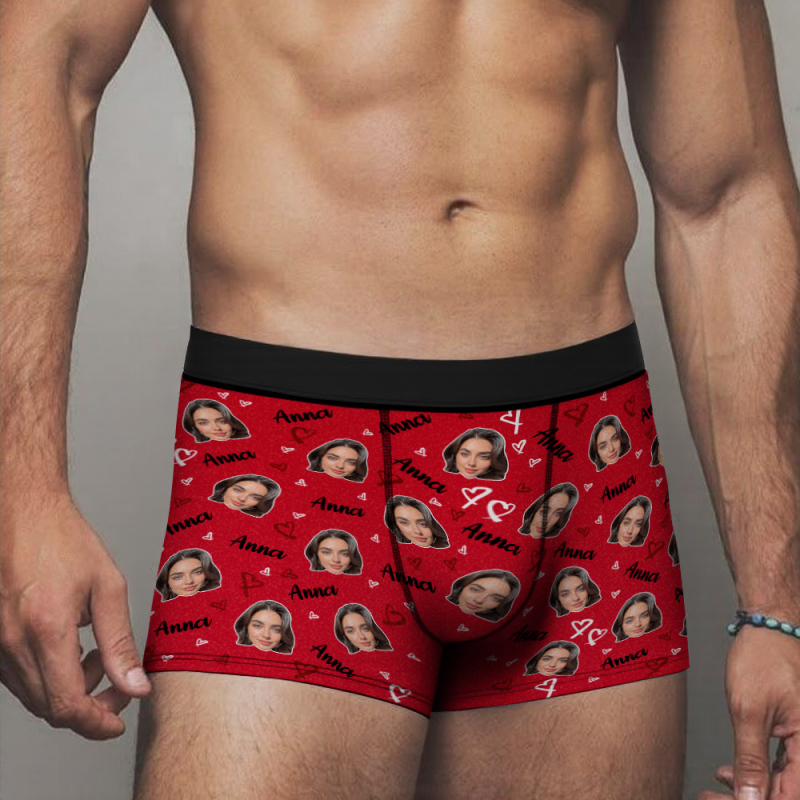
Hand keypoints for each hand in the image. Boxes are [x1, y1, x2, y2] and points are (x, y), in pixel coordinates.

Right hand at [0, 495, 151, 738]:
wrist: (22, 513)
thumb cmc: (63, 540)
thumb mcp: (107, 586)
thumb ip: (120, 642)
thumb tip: (135, 685)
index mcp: (45, 629)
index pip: (66, 705)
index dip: (96, 723)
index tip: (119, 720)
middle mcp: (12, 643)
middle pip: (49, 708)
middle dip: (90, 707)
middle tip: (119, 684)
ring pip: (33, 695)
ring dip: (70, 690)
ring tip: (98, 656)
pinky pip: (18, 676)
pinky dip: (49, 675)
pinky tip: (72, 648)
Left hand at [698, 625, 799, 799]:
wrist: (769, 630)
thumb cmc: (763, 659)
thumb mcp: (749, 710)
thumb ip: (750, 758)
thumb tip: (749, 797)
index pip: (789, 795)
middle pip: (785, 793)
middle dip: (749, 798)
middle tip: (712, 796)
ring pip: (781, 783)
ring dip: (749, 789)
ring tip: (716, 785)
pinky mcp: (794, 739)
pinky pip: (780, 768)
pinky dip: (754, 773)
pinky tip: (729, 773)